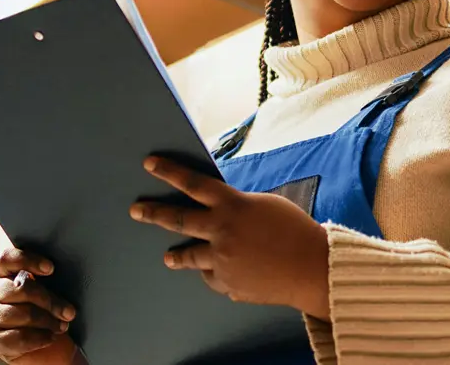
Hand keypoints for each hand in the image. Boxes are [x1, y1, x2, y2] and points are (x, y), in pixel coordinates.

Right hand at [0, 248, 80, 363]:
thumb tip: (68, 275)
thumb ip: (47, 280)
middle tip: (69, 312)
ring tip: (62, 326)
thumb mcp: (44, 290)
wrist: (34, 347)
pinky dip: (41, 338)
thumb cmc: (42, 311)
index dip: (28, 260)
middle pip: (22, 289)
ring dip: (49, 321)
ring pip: (24, 314)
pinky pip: (21, 337)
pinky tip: (50, 337)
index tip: (51, 268)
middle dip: (51, 301)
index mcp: (5, 273)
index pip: (8, 258)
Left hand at [130, 157, 330, 319]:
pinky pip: (214, 277)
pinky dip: (219, 274)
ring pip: (189, 257)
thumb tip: (219, 211)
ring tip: (168, 257)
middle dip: (154, 213)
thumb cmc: (295, 231)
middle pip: (178, 219)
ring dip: (177, 256)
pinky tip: (228, 273)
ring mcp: (221, 260)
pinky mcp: (227, 284)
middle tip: (136, 209)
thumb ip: (237, 206)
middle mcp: (221, 231)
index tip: (148, 164)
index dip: (169, 172)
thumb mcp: (265, 205)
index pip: (192, 183)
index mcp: (232, 205)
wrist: (313, 269)